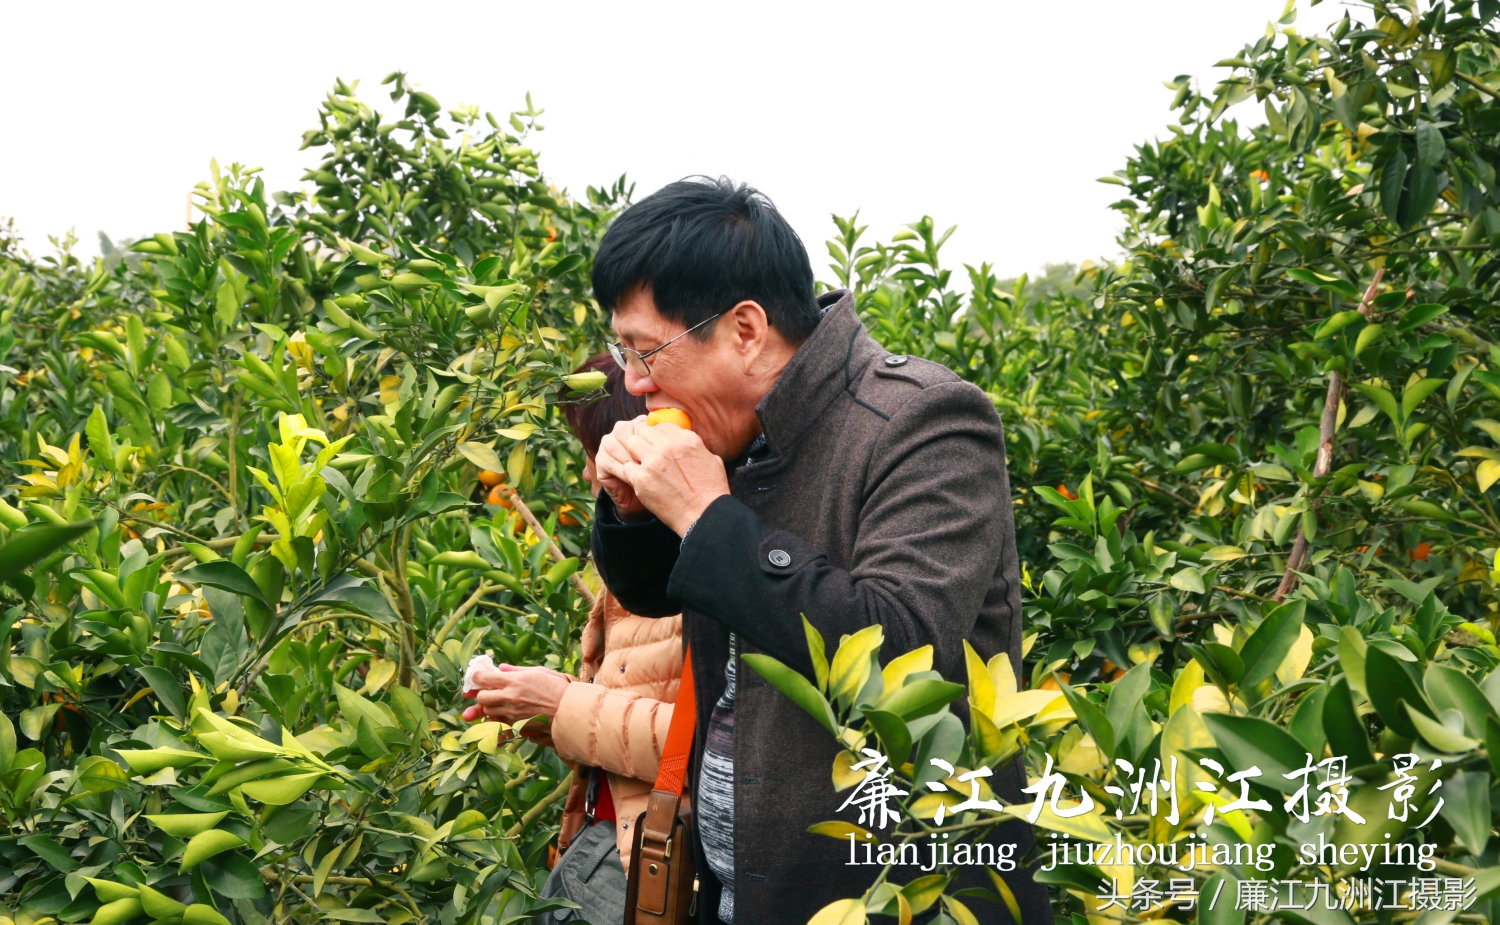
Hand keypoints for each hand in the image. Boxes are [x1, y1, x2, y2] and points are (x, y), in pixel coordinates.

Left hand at [462, 664, 572, 726]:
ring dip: (490, 708)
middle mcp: (509, 698)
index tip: (478, 677)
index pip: (483, 678)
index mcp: (514, 681)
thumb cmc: (558, 688)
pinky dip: (496, 722)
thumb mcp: (539, 672)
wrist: (570, 711)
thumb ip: (516, 670)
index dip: (477, 677)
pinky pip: (496, 726)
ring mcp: (511, 715)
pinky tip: (502, 718)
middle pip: (481, 698)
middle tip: (493, 692)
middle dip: (484, 694)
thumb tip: (500, 668)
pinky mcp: (516, 728)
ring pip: (488, 713)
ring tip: (501, 704)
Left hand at [594, 416, 730, 535]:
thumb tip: (686, 444)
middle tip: (644, 454)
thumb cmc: (711, 491)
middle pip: (643, 431)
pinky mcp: (642, 478)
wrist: (704, 515)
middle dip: (643, 441)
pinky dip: (629, 472)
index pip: (660, 425)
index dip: (656, 435)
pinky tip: (637, 479)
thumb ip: (696, 447)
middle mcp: (668, 445)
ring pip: (631, 443)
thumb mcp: (712, 459)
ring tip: (639, 464)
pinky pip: (625, 466)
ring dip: (633, 453)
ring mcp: (653, 461)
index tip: (655, 444)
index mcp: (686, 438)